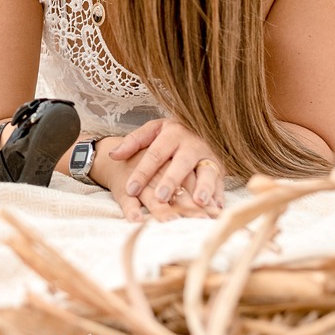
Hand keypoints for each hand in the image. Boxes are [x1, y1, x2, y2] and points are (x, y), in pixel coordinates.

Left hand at [107, 120, 225, 210]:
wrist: (200, 125)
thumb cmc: (170, 134)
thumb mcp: (151, 131)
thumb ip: (132, 142)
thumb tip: (113, 155)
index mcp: (172, 134)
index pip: (154, 155)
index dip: (142, 172)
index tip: (130, 189)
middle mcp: (192, 144)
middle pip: (180, 164)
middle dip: (171, 181)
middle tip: (161, 197)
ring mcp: (208, 156)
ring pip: (206, 173)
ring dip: (204, 188)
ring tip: (199, 202)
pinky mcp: (220, 168)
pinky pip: (221, 183)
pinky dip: (219, 196)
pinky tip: (216, 209)